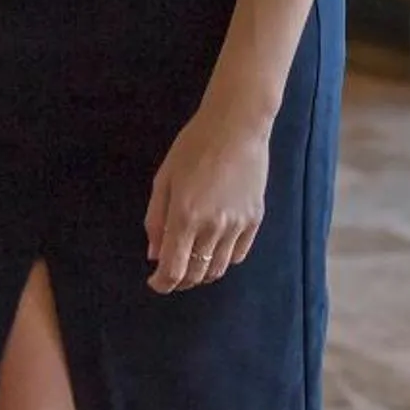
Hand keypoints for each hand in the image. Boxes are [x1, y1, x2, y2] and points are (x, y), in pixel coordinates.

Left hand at [146, 101, 269, 292]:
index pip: (173, 271)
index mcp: (185, 217)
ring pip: (218, 269)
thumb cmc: (194, 146)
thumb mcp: (164, 179)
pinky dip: (224, 259)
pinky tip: (215, 248)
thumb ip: (156, 220)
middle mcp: (213, 227)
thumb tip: (154, 254)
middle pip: (196, 275)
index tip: (155, 281)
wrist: (237, 125)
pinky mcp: (255, 219)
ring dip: (202, 274)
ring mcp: (237, 225)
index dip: (162, 284)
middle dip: (180, 281)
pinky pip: (239, 254)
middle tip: (172, 273)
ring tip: (193, 262)